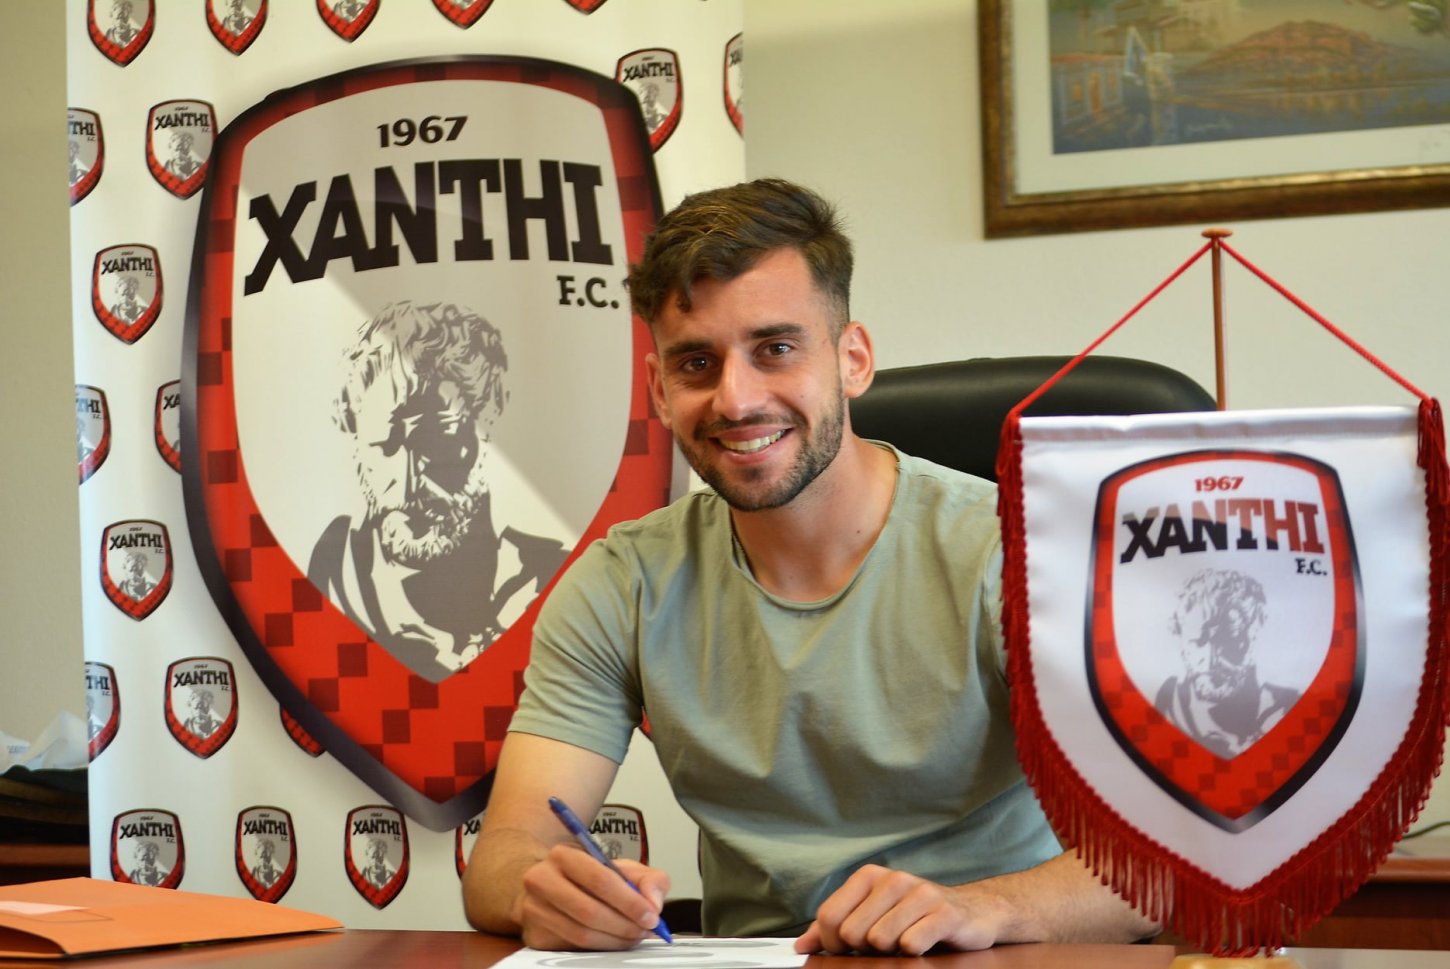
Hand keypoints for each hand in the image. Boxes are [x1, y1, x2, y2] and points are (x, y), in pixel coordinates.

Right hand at [516, 844, 670, 950]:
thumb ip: (648, 879)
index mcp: (563, 855)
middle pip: (589, 911)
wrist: (552, 886)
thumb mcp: (622, 868)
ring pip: (581, 934)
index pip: (599, 879)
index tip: (650, 915)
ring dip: (615, 940)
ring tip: (634, 936)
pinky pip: (573, 948)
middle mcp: (542, 880)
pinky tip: (615, 941)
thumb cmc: (588, 877)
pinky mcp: (536, 936)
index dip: (629, 901)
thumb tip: (653, 902)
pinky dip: (601, 948)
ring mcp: (534, 910)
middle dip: (624, 924)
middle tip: (645, 930)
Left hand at [794, 864, 1008, 955]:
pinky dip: (914, 952)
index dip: (833, 943)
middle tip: (885, 943)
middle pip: (851, 932)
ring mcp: (919, 893)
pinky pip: (910, 944)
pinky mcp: (943, 913)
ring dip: (891, 951)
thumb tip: (801, 945)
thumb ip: (834, 928)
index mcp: (868, 877)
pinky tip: (924, 942)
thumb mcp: (872, 915)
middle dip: (864, 949)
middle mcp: (892, 879)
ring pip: (879, 941)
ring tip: (906, 939)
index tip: (849, 948)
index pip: (829, 916)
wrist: (972, 912)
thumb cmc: (915, 915)